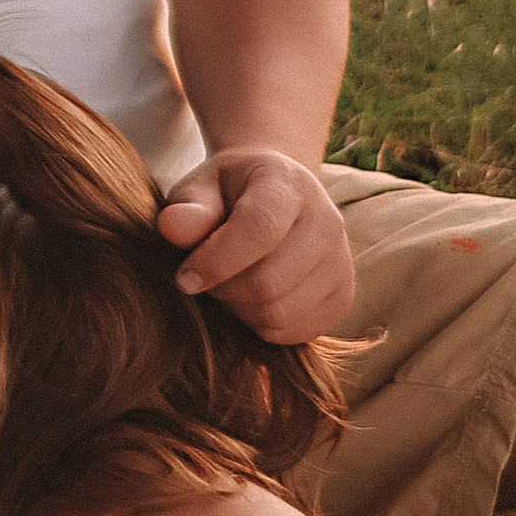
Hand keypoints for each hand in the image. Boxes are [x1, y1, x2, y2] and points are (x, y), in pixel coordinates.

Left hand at [159, 147, 354, 342]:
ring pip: (281, 313)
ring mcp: (340, 261)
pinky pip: (296, 332)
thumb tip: (173, 228)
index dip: (216, 261)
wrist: (275, 195)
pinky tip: (251, 300)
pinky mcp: (343, 296)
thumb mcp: (201, 188)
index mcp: (288, 184)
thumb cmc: (229, 193)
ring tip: (229, 285)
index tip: (184, 278)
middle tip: (206, 278)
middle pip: (269, 281)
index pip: (260, 229)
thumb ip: (187, 208)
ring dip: (241, 311)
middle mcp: (326, 221)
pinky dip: (263, 326)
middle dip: (224, 290)